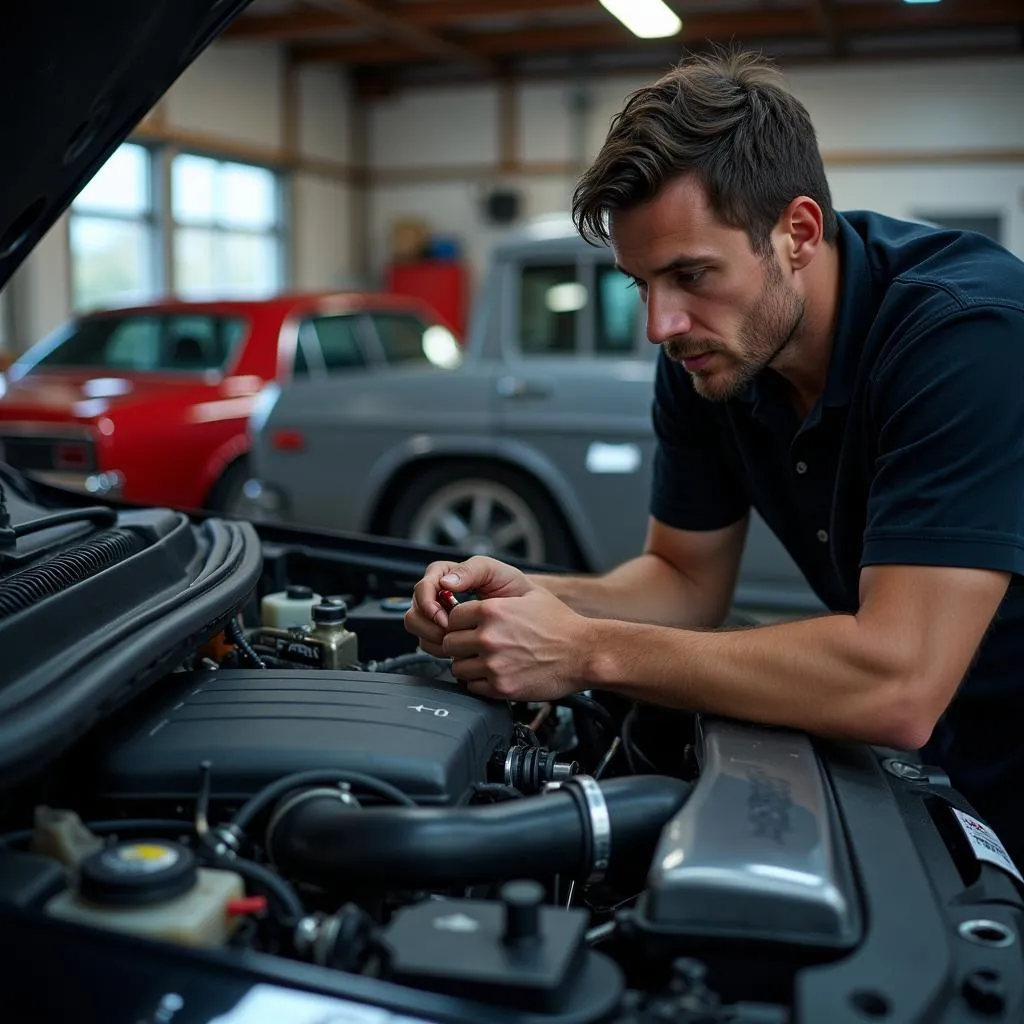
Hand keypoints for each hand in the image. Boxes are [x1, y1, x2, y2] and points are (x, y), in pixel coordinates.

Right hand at [404, 555, 533, 655]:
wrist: (527, 609)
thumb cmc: (512, 587)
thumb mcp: (495, 572)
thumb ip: (471, 571)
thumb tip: (445, 583)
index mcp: (445, 574)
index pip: (422, 588)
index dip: (428, 604)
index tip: (444, 618)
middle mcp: (437, 594)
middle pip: (414, 611)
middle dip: (429, 625)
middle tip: (450, 632)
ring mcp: (437, 615)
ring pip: (417, 629)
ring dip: (433, 638)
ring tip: (457, 639)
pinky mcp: (441, 633)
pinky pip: (427, 643)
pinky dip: (439, 648)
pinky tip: (458, 647)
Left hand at [442, 589, 588, 701]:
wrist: (584, 653)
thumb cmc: (559, 624)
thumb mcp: (528, 594)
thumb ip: (492, 595)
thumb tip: (466, 602)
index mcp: (492, 610)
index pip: (452, 617)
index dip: (460, 622)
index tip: (470, 626)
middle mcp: (489, 637)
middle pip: (449, 643)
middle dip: (460, 643)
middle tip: (476, 644)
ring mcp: (493, 664)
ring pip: (457, 667)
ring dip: (468, 664)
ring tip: (487, 660)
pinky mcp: (501, 687)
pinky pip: (471, 686)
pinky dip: (479, 682)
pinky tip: (494, 674)